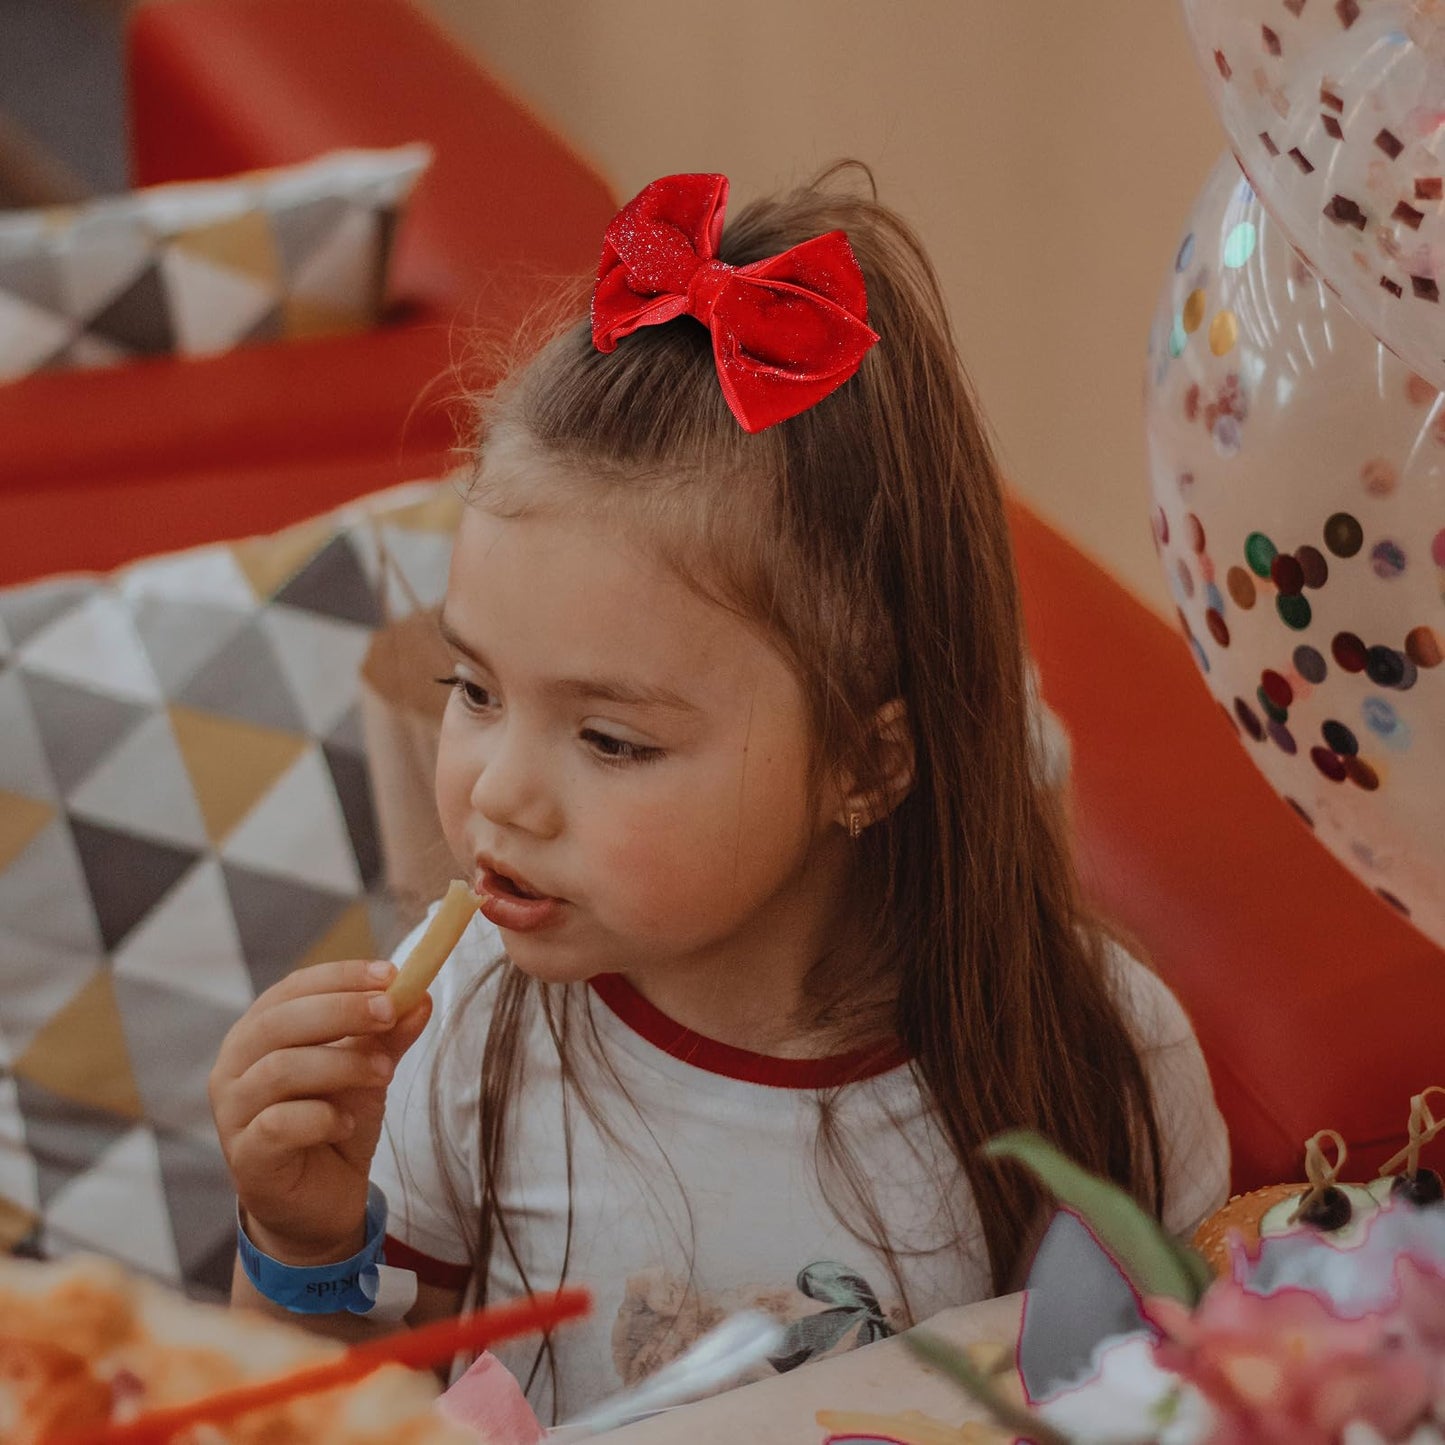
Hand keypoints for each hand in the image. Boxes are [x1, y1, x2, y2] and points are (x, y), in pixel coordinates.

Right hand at [209, 959, 431, 1264]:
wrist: (320, 1203)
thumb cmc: (335, 1122)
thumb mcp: (369, 1070)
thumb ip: (389, 1035)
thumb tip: (420, 996)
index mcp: (259, 1032)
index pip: (293, 988)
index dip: (340, 976)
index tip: (391, 973)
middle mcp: (234, 1066)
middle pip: (280, 1022)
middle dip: (341, 1011)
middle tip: (390, 1012)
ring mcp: (232, 1113)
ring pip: (279, 1069)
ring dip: (341, 1064)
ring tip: (384, 1073)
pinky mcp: (245, 1157)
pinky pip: (278, 1124)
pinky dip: (320, 1117)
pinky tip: (347, 1123)